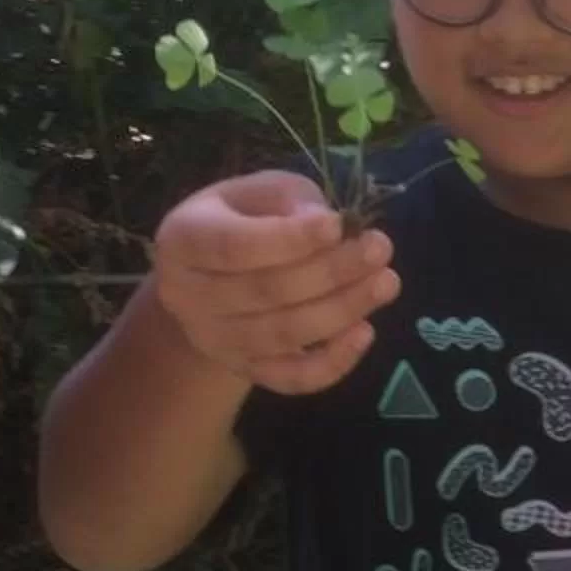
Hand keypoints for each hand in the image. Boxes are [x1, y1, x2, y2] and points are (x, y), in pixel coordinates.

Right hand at [153, 171, 398, 395]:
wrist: (214, 279)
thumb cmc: (244, 220)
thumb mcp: (259, 192)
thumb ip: (289, 200)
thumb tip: (327, 224)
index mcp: (183, 239)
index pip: (233, 245)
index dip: (288, 239)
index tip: (337, 225)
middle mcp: (187, 295)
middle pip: (265, 292)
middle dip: (330, 272)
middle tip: (380, 249)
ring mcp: (214, 339)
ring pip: (283, 335)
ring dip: (341, 311)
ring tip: (386, 283)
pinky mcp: (244, 369)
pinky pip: (290, 379)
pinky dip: (332, 363)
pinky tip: (365, 333)